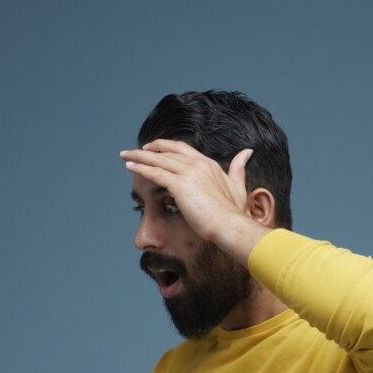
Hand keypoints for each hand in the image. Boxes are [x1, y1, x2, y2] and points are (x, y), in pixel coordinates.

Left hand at [120, 139, 253, 242]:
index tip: (155, 148)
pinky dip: (141, 167)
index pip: (183, 150)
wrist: (230, 225)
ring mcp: (188, 172)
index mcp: (208, 164)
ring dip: (139, 156)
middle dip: (149, 149)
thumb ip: (239, 168)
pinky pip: (155, 172)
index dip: (167, 147)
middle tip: (135, 151)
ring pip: (158, 159)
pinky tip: (130, 166)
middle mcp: (197, 163)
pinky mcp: (179, 184)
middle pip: (167, 151)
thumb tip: (247, 152)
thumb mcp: (238, 186)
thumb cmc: (234, 213)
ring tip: (125, 155)